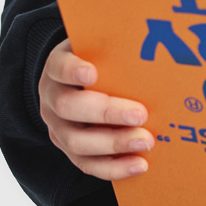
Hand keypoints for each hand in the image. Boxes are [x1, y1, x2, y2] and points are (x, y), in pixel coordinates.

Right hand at [38, 37, 152, 180]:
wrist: (76, 87)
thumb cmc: (98, 63)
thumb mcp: (100, 48)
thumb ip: (116, 45)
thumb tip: (153, 36)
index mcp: (57, 69)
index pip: (58, 67)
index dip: (72, 70)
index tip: (92, 73)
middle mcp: (52, 99)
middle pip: (69, 107)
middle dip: (107, 112)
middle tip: (140, 114)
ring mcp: (58, 128)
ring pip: (77, 141)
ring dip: (115, 143)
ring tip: (146, 140)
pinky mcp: (70, 151)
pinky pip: (88, 165)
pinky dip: (115, 168)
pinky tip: (140, 164)